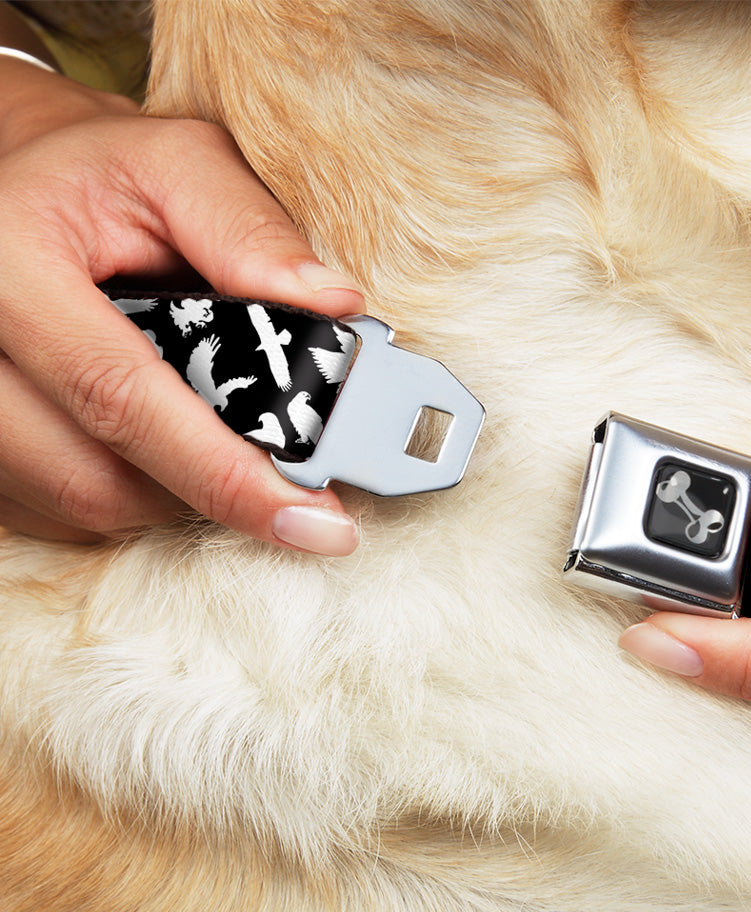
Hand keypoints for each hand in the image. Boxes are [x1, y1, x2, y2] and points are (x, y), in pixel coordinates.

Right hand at [0, 60, 363, 552]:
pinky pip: (60, 510)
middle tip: (292, 485)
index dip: (224, 473)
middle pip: (96, 478)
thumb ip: (250, 230)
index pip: (121, 397)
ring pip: (82, 504)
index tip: (315, 521)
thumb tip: (334, 306)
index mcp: (10, 266)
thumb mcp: (176, 165)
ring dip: (174, 493)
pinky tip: (166, 445)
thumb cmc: (101, 175)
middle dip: (211, 491)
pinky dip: (134, 492)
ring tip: (224, 440)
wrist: (18, 185)